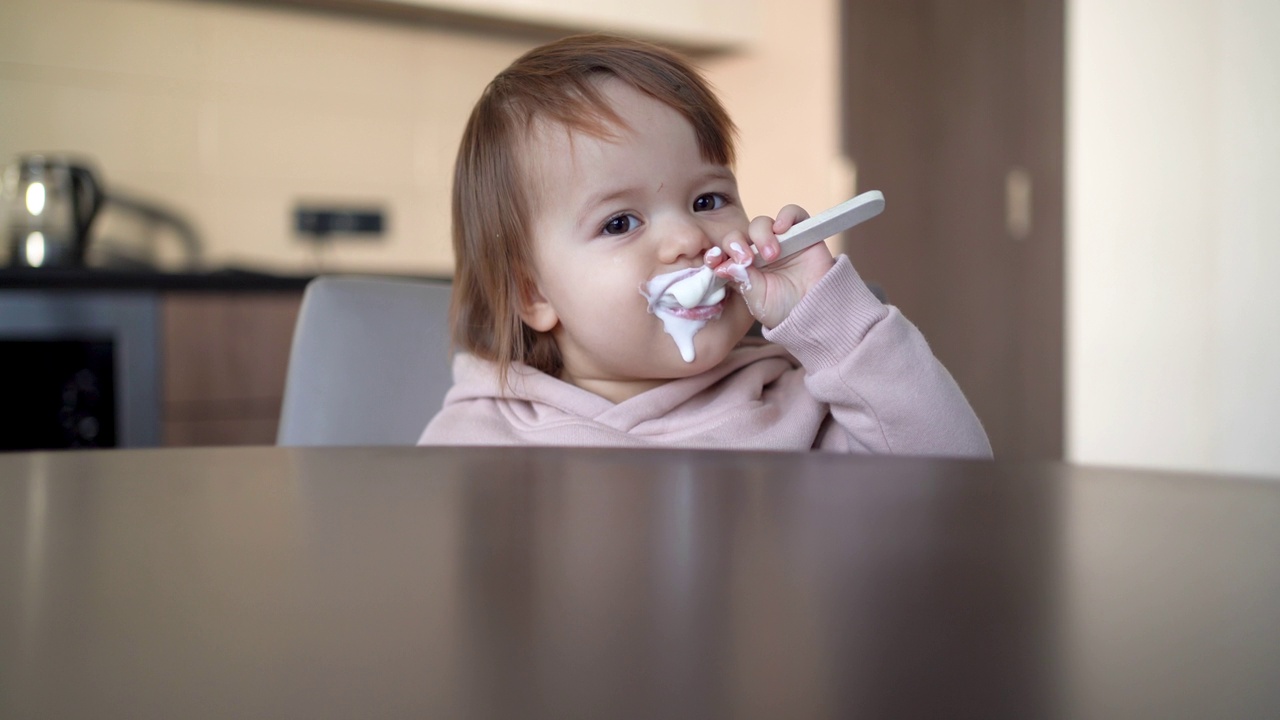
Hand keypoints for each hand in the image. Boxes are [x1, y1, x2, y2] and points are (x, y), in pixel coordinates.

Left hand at [706, 204, 835, 329]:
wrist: (816, 312)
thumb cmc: (785, 310)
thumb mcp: (758, 300)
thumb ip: (742, 281)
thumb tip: (726, 265)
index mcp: (742, 269)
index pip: (723, 253)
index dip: (716, 253)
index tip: (714, 260)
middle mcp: (757, 253)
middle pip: (738, 236)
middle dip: (736, 245)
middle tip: (746, 260)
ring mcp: (778, 241)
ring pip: (760, 224)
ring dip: (761, 235)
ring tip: (772, 255)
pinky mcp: (800, 233)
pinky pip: (791, 213)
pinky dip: (786, 216)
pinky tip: (782, 228)